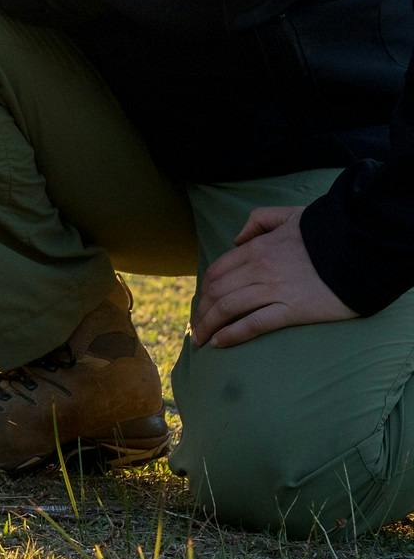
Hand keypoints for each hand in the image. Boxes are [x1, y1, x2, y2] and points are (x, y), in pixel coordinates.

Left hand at [191, 204, 355, 347]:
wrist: (363, 246)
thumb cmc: (328, 231)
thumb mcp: (289, 214)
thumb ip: (259, 221)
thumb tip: (237, 239)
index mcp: (256, 248)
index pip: (217, 271)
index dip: (204, 290)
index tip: (200, 303)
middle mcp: (258, 269)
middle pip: (217, 292)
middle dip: (201, 312)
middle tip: (195, 328)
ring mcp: (274, 290)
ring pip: (228, 308)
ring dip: (209, 325)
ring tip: (201, 340)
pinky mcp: (293, 310)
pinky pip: (254, 324)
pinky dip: (233, 334)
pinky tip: (220, 343)